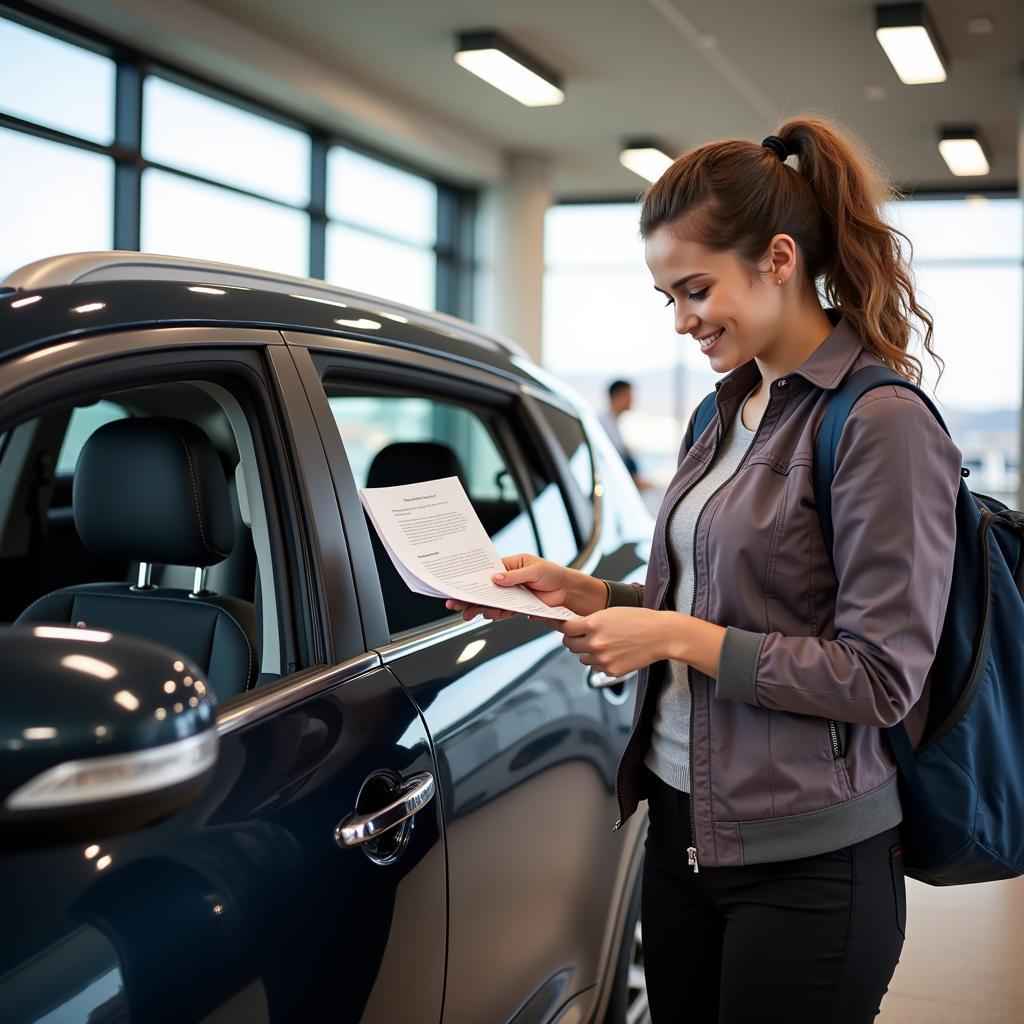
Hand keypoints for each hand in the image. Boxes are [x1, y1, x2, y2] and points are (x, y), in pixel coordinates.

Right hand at [445, 553, 572, 622]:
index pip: (487, 571)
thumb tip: (496, 578)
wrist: (568, 591)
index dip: (473, 578)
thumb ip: (515, 576)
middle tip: (455, 603)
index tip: (460, 584)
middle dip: (470, 597)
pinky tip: (488, 615)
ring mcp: (512, 594)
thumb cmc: (553, 574)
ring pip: (492, 602)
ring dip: (480, 608)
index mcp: (510, 565)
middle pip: (485, 589)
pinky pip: (503, 611)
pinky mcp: (518, 607)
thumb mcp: (534, 570)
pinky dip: (495, 614)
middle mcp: (508, 580)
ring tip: (468, 614)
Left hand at [556, 607, 677, 677]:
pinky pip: (595, 667)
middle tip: (579, 636)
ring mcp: (602, 659)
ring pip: (582, 658)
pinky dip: (600, 662)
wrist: (660, 635)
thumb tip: (574, 628)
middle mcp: (595, 643)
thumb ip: (591, 621)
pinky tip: (613, 652)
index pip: (565, 628)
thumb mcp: (610, 613)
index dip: (561, 626)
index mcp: (593, 624)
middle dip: (572, 640)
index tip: (558, 626)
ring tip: (603, 644)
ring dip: (587, 652)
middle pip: (569, 645)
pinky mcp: (611, 671)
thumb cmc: (638, 620)